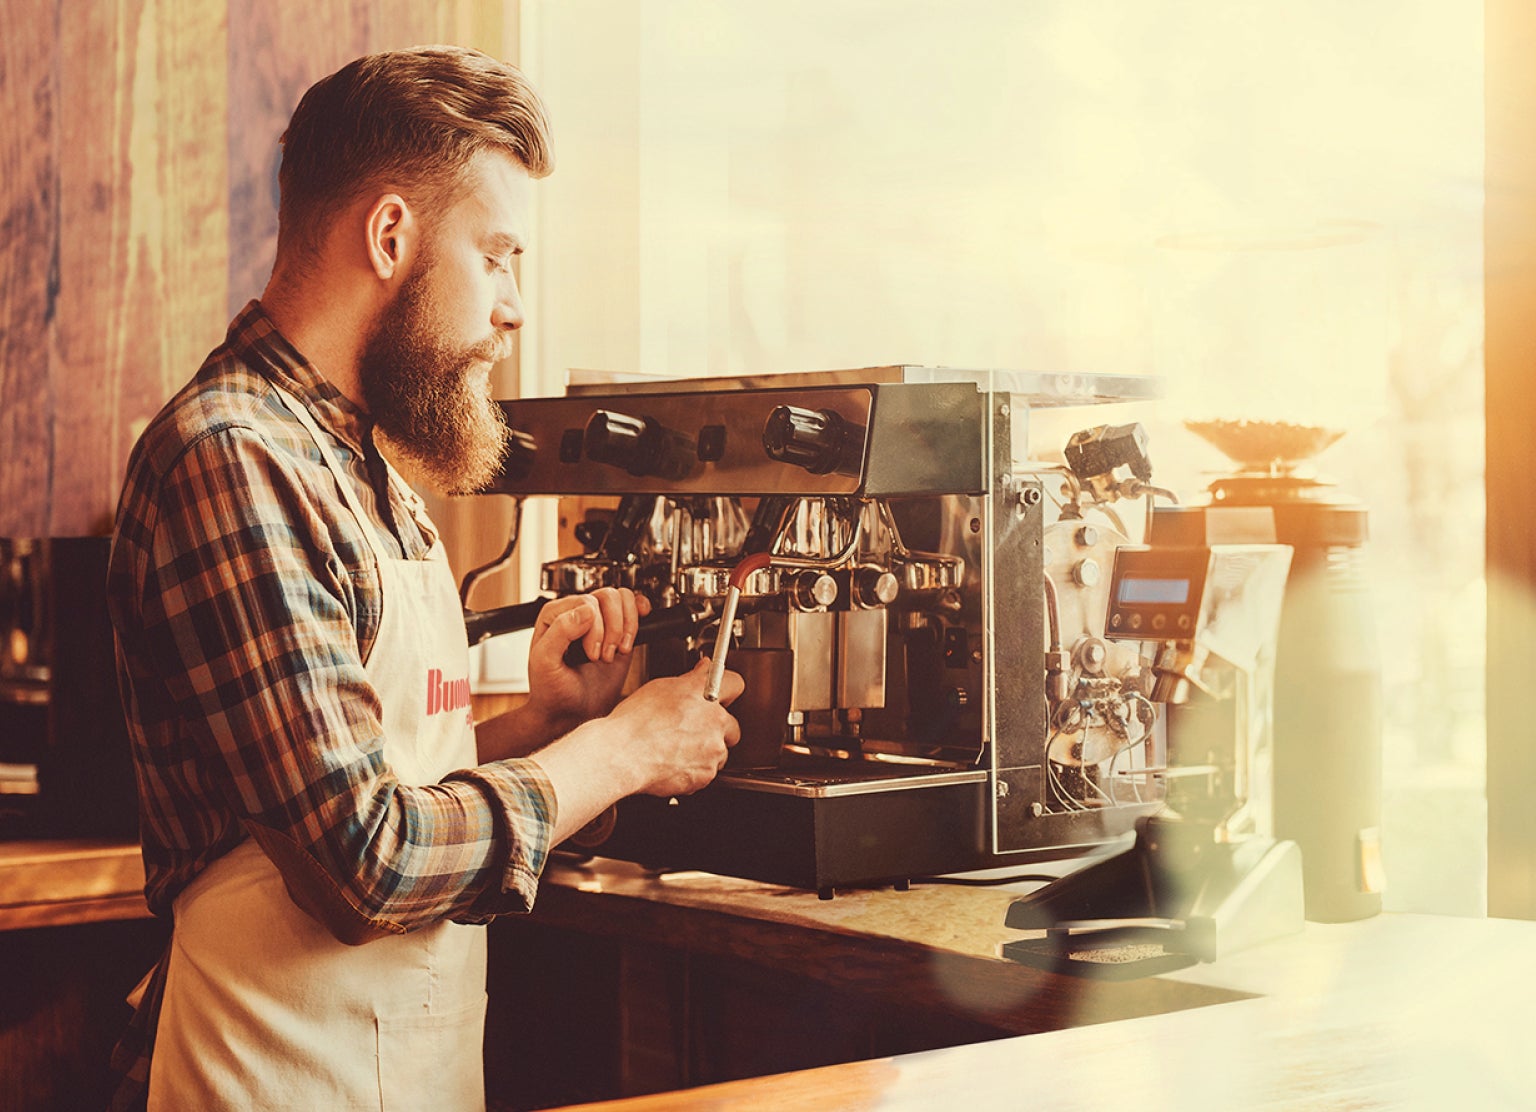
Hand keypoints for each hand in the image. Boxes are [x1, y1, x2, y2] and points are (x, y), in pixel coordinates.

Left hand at [525, 589, 649, 731]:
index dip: (593, 628)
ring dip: (626, 627)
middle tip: (603, 656)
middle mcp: (578, 614)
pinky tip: (634, 631)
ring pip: (622, 598)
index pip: (585, 602)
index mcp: (555, 615)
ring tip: (617, 651)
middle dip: (612, 629)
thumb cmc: (552, 690)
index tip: (591, 654)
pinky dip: (639, 614)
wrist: (570, 713)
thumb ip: (560, 631)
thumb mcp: (545, 662)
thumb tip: (586, 611)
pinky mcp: (618, 632)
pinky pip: (634, 607)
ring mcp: (600, 622)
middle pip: (607, 597)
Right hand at [606, 657, 744, 797]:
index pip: (735, 684)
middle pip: (731, 725)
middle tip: (692, 729)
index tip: (722, 694)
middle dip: (716, 728)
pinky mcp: (706, 774)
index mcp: (705, 694)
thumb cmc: (634, 723)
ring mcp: (713, 750)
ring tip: (678, 748)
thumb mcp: (660, 688)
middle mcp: (715, 721)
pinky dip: (695, 770)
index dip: (727, 689)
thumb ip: (690, 679)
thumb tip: (703, 669)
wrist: (621, 755)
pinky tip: (674, 761)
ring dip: (706, 751)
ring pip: (720, 751)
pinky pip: (707, 772)